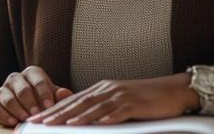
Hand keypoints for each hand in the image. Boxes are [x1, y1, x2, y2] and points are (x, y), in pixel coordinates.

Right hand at [0, 66, 74, 126]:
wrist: (24, 108)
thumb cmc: (42, 100)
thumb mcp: (53, 97)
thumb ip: (60, 96)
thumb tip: (63, 93)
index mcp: (32, 73)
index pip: (38, 80)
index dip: (44, 93)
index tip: (49, 106)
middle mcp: (15, 79)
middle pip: (22, 88)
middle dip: (30, 102)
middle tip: (36, 113)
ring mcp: (3, 90)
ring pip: (6, 97)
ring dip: (17, 109)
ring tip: (26, 119)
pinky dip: (4, 115)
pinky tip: (13, 121)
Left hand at [26, 73, 199, 125]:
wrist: (175, 89)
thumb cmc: (147, 98)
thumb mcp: (120, 101)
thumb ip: (102, 107)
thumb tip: (84, 119)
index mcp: (102, 89)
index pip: (73, 100)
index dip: (55, 109)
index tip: (38, 118)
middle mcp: (108, 90)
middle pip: (78, 103)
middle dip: (57, 113)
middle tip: (39, 122)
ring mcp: (122, 96)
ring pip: (94, 107)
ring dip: (77, 117)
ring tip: (61, 125)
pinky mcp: (136, 103)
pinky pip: (119, 112)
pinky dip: (107, 118)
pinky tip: (98, 125)